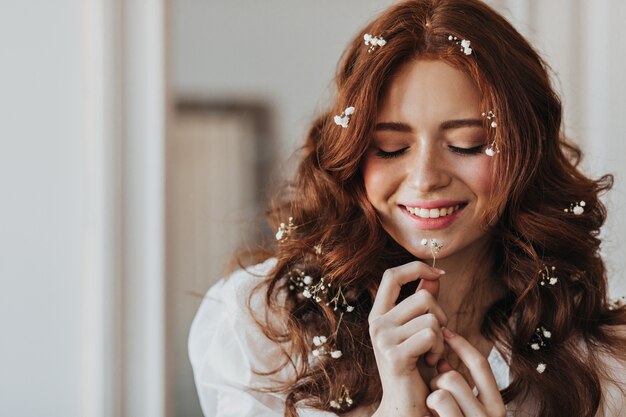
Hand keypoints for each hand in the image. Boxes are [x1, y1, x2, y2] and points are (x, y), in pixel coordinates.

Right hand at [369, 261, 446, 415]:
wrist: (406, 405)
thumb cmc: (415, 368)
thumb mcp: (419, 331)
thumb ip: (424, 303)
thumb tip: (433, 275)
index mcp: (379, 315)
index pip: (392, 275)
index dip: (416, 268)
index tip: (439, 273)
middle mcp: (376, 324)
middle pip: (423, 297)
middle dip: (440, 316)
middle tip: (436, 339)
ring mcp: (383, 339)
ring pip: (430, 318)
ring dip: (441, 338)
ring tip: (432, 354)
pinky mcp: (395, 355)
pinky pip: (430, 335)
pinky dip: (439, 349)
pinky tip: (431, 362)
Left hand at [425, 328, 505, 416]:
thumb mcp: (460, 410)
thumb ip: (456, 387)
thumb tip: (443, 363)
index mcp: (495, 408)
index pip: (481, 365)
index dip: (462, 345)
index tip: (445, 332)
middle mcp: (490, 416)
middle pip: (454, 375)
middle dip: (438, 381)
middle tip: (433, 397)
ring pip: (446, 382)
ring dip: (432, 394)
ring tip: (432, 410)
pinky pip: (438, 398)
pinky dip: (429, 404)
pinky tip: (430, 416)